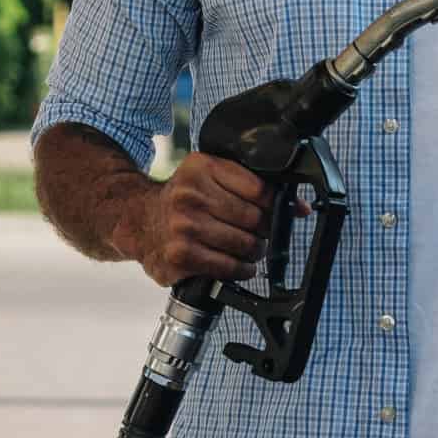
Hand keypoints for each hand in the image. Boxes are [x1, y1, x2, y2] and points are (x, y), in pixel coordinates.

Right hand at [117, 153, 269, 288]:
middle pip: (256, 219)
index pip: (260, 189)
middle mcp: (191, 195)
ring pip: (247, 245)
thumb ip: (252, 187)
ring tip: (246, 250)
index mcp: (202, 168)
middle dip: (263, 231)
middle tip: (257, 234)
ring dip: (254, 252)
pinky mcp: (182, 256)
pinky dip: (241, 269)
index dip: (271, 205)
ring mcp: (184, 227)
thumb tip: (301, 207)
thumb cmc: (181, 200)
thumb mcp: (210, 178)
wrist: (137, 221)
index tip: (268, 212)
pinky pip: (230, 267)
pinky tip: (235, 265)